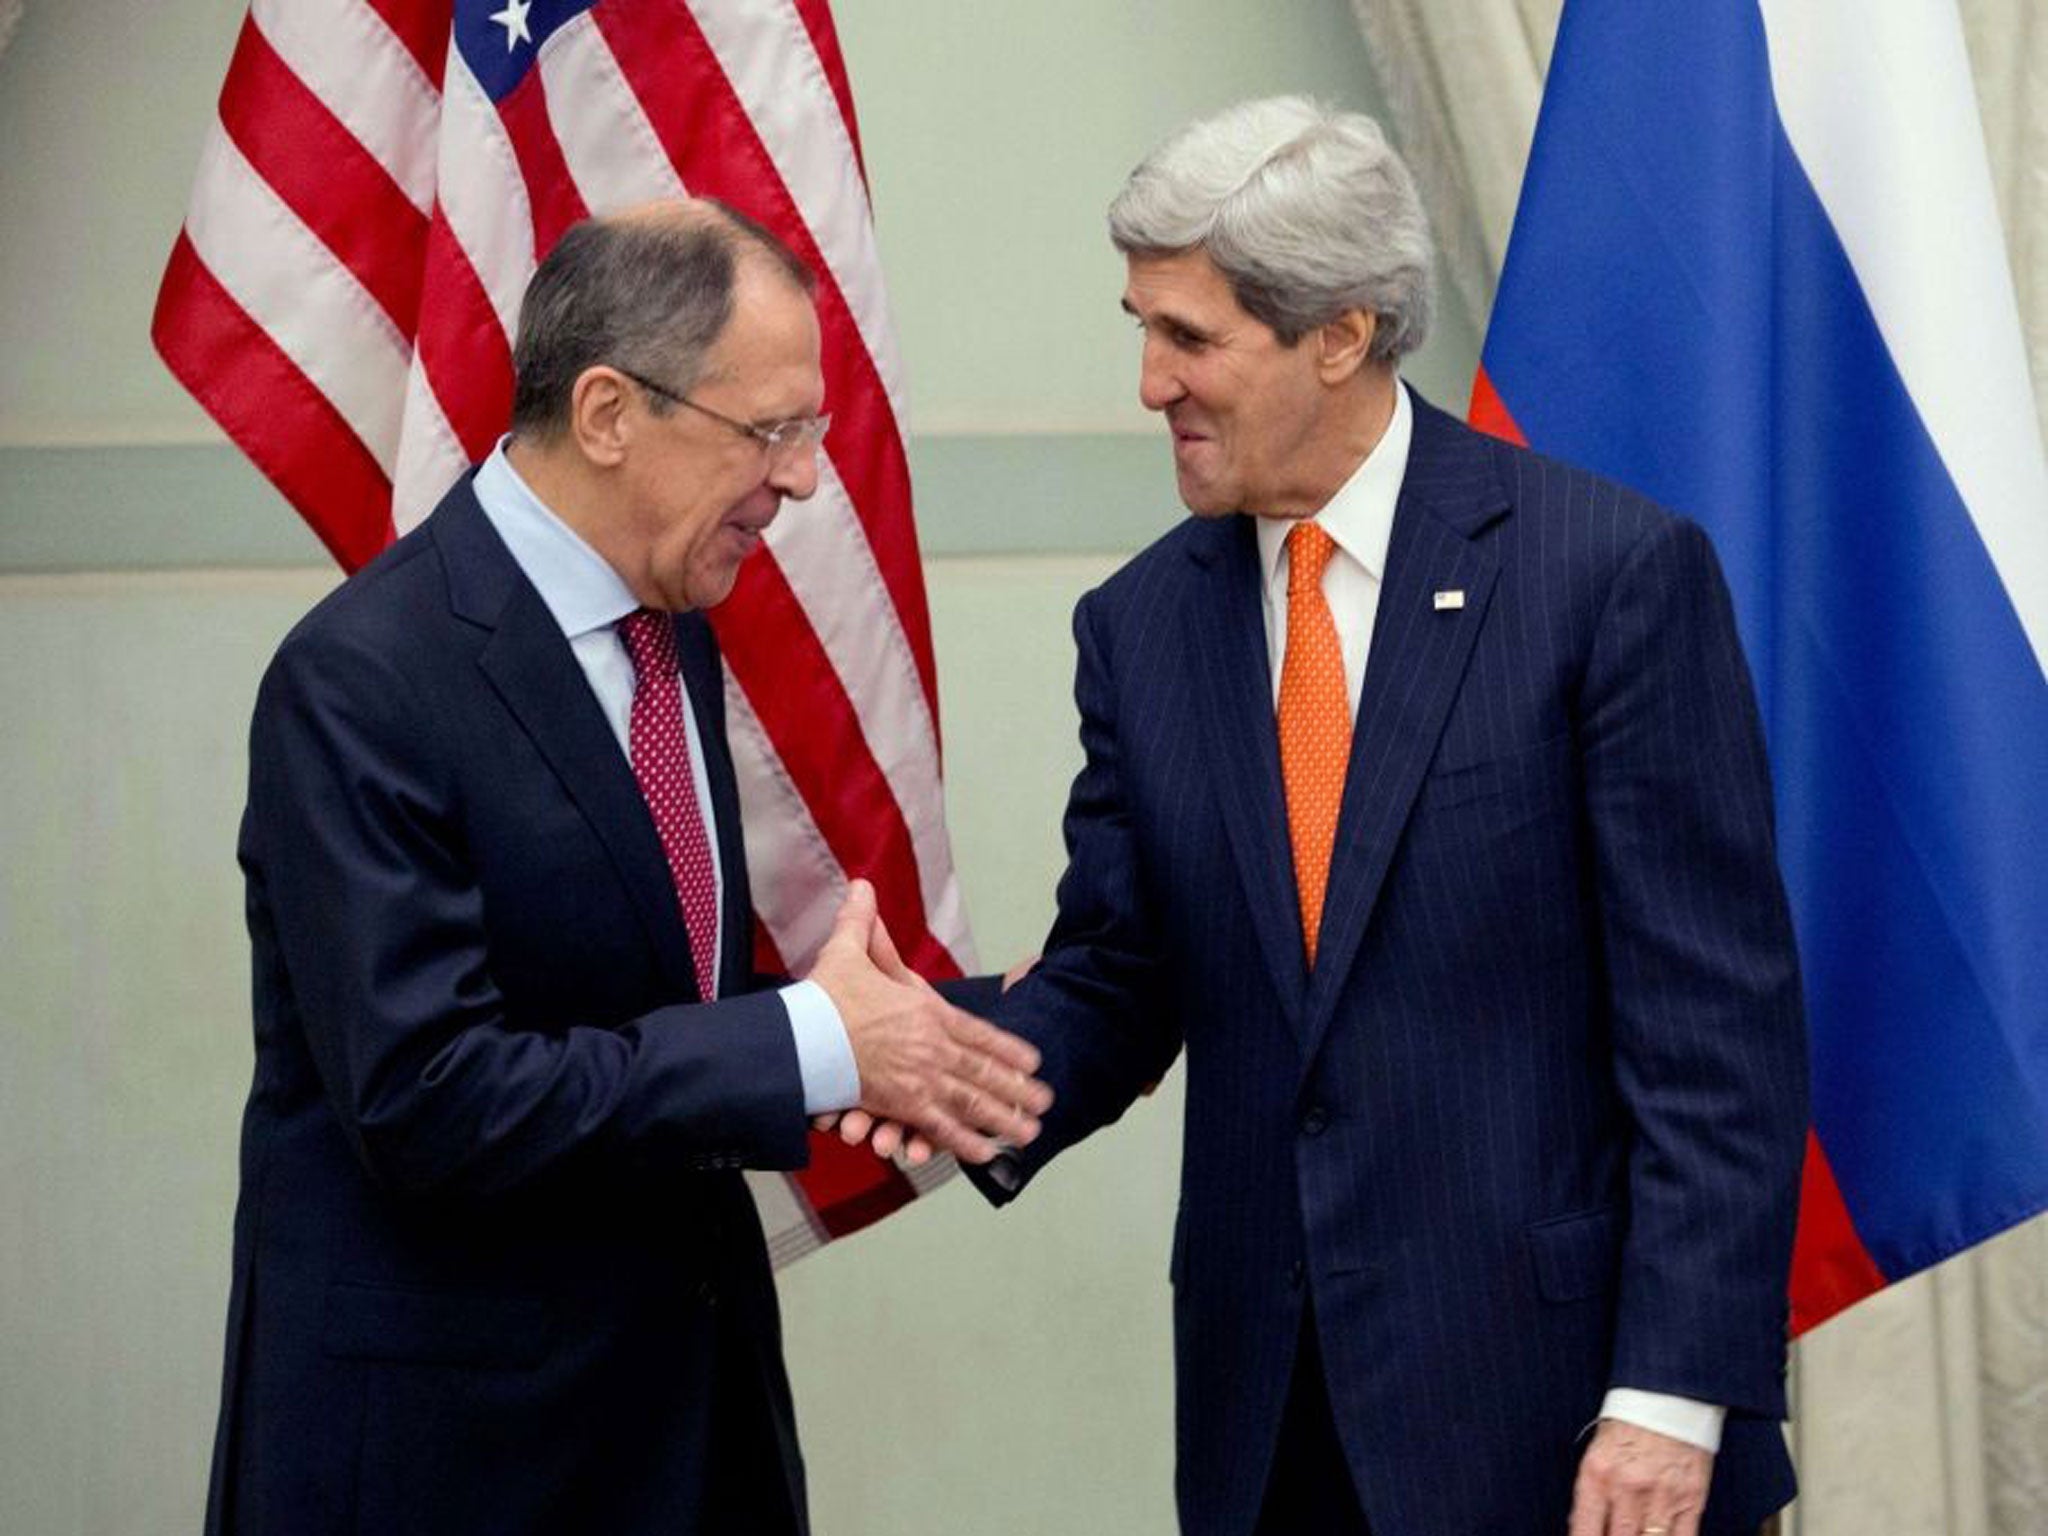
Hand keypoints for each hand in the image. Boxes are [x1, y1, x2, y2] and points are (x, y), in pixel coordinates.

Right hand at [806, 880, 1050, 1163]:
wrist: (800, 1036)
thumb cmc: (824, 998)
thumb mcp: (846, 953)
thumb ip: (861, 923)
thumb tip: (862, 886)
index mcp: (926, 1012)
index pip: (978, 1032)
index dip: (1008, 1048)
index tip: (1034, 1060)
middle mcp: (932, 1047)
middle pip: (985, 1072)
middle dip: (1018, 1088)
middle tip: (1046, 1103)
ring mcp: (920, 1079)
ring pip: (972, 1102)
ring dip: (1004, 1118)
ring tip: (1031, 1132)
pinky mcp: (900, 1105)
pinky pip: (940, 1127)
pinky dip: (965, 1142)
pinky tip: (988, 1154)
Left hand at [1568, 1420, 1711, 1535]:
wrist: (1668, 1396)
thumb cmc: (1629, 1424)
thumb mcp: (1598, 1453)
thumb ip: (1592, 1494)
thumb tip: (1583, 1529)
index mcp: (1597, 1474)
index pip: (1584, 1530)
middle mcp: (1627, 1488)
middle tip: (1619, 1534)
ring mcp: (1661, 1496)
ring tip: (1639, 1535)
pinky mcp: (1691, 1500)